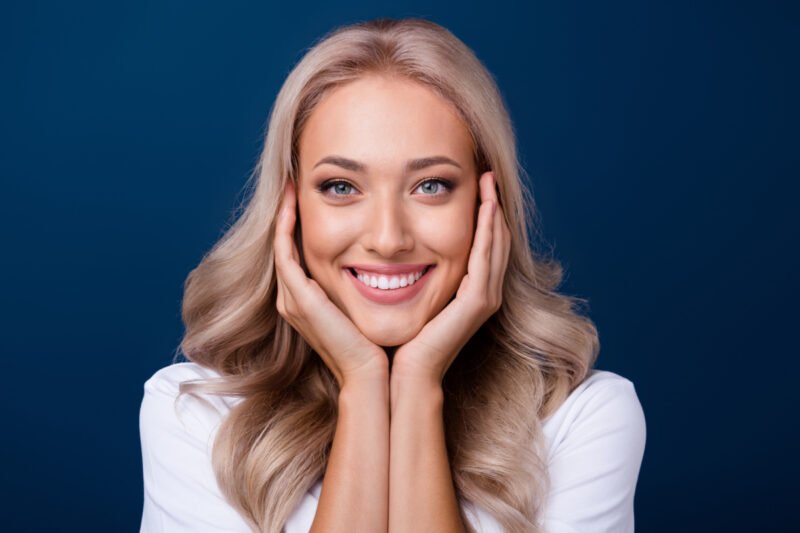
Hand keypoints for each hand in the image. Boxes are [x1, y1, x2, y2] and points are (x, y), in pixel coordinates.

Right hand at [274, 180, 387, 387]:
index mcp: (308, 303)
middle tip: (295, 181)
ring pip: (279, 245)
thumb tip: (386, 263)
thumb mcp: (371, 308)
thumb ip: (366, 288)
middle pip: (283, 246)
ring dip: (283, 213)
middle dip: (287, 214)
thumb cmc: (380, 346)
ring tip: (291, 183)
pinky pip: (284, 252)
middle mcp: (294, 300)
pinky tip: (293, 201)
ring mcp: (292, 300)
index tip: (311, 196)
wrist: (374, 377)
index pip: (297, 254)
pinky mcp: (299, 299)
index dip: (299, 225)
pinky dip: (285, 225)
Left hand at [391, 171, 510, 384]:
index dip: (482, 213)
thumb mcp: (410, 295)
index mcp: (470, 291)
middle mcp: (483, 293)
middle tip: (486, 173)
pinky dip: (488, 230)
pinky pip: (485, 257)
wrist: (402, 373)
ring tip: (488, 180)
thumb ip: (416, 272)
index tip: (473, 183)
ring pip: (495, 244)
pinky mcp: (478, 302)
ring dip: (493, 210)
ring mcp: (484, 298)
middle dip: (492, 205)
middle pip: (496, 240)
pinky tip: (485, 206)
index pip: (483, 244)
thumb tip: (394, 246)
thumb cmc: (399, 336)